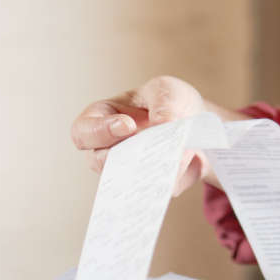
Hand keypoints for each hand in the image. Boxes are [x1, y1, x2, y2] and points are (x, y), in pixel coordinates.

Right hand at [70, 76, 215, 194]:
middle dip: (129, 155)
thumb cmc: (170, 101)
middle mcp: (107, 149)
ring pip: (130, 181)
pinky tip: (193, 160)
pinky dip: (177, 176)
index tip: (128, 126)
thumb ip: (164, 103)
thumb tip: (163, 124)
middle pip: (101, 162)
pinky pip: (159, 190)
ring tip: (182, 152)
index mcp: (102, 118)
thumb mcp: (167, 90)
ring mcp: (127, 171)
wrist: (196, 122)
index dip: (100, 131)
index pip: (83, 131)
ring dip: (156, 168)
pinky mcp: (152, 187)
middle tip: (157, 145)